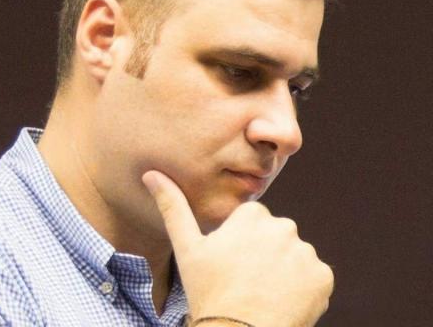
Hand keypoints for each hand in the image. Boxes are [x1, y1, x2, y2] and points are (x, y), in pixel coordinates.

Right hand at [142, 170, 333, 326]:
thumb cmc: (208, 291)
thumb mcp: (187, 248)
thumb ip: (173, 206)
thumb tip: (151, 174)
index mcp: (254, 215)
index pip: (254, 221)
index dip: (241, 243)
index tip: (232, 262)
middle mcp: (284, 226)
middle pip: (276, 236)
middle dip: (265, 253)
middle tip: (246, 280)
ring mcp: (306, 252)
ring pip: (294, 256)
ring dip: (284, 270)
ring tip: (263, 293)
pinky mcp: (323, 277)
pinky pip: (314, 276)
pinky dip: (303, 288)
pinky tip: (283, 302)